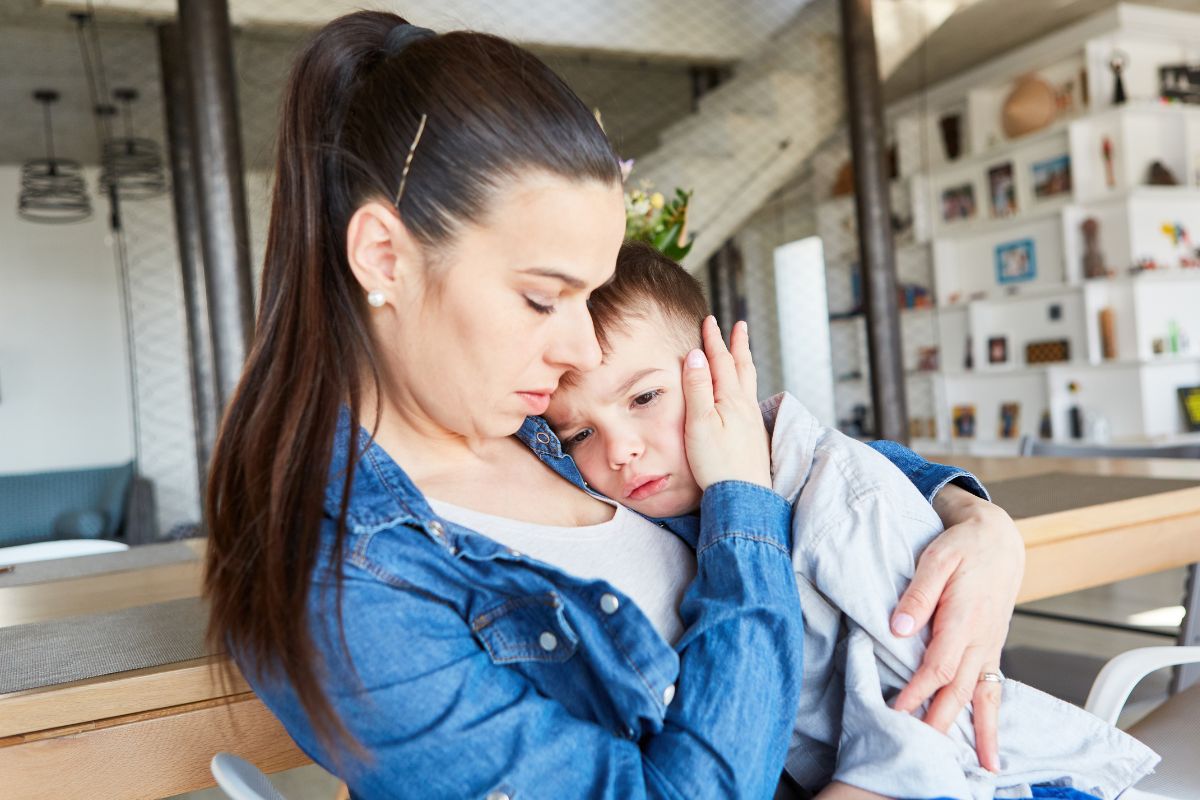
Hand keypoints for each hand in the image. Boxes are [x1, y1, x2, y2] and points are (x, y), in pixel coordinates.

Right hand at [681, 317, 770, 490]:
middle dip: (737, 345)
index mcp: (730, 399)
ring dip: (745, 363)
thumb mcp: (699, 423)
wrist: (742, 496)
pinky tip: (746, 394)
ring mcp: (752, 420)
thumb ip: (697, 388)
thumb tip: (696, 356)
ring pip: (749, 383)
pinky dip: (747, 385)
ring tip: (745, 353)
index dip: (714, 340)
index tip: (710, 321)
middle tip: (739, 326)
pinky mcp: (754, 435)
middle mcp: (745, 406)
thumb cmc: (717, 463)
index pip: (720, 361)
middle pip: (742, 367)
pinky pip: (751, 399)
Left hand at [889, 485, 1023, 772]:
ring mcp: (990, 646)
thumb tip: (899, 627)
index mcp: (965, 617)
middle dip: (940, 721)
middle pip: (960, 689)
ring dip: (977, 731)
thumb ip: (918, 593)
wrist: (999, 540)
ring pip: (982, 695)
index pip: (939, 665)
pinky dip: (991, 719)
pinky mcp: (992, 649)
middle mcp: (982, 638)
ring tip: (979, 765)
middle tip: (921, 750)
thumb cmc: (963, 547)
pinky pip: (993, 690)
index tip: (898, 710)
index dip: (918, 690)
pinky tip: (990, 746)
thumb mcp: (936, 559)